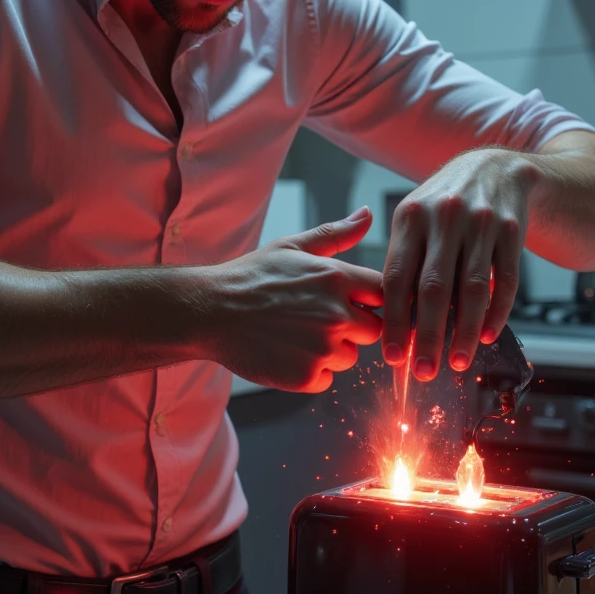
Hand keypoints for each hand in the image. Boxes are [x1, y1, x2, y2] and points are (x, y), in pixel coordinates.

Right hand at [209, 207, 383, 392]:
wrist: (210, 311)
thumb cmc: (251, 277)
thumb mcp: (293, 246)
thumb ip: (336, 234)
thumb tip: (368, 214)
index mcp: (336, 278)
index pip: (384, 293)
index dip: (372, 299)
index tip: (354, 302)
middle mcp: (336, 314)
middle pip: (374, 330)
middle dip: (353, 327)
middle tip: (316, 319)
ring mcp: (322, 348)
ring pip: (349, 357)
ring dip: (331, 351)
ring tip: (295, 335)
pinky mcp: (306, 377)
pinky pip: (326, 379)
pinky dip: (310, 372)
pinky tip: (285, 353)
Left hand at [382, 150, 539, 380]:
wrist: (495, 167)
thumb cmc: (444, 205)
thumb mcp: (415, 219)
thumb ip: (404, 261)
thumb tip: (394, 321)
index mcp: (411, 217)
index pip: (398, 278)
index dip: (395, 320)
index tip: (393, 355)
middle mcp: (444, 218)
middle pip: (434, 288)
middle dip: (428, 336)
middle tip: (424, 371)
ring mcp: (481, 223)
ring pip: (471, 289)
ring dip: (463, 332)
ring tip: (456, 362)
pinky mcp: (512, 231)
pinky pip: (505, 281)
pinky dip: (496, 313)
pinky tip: (486, 336)